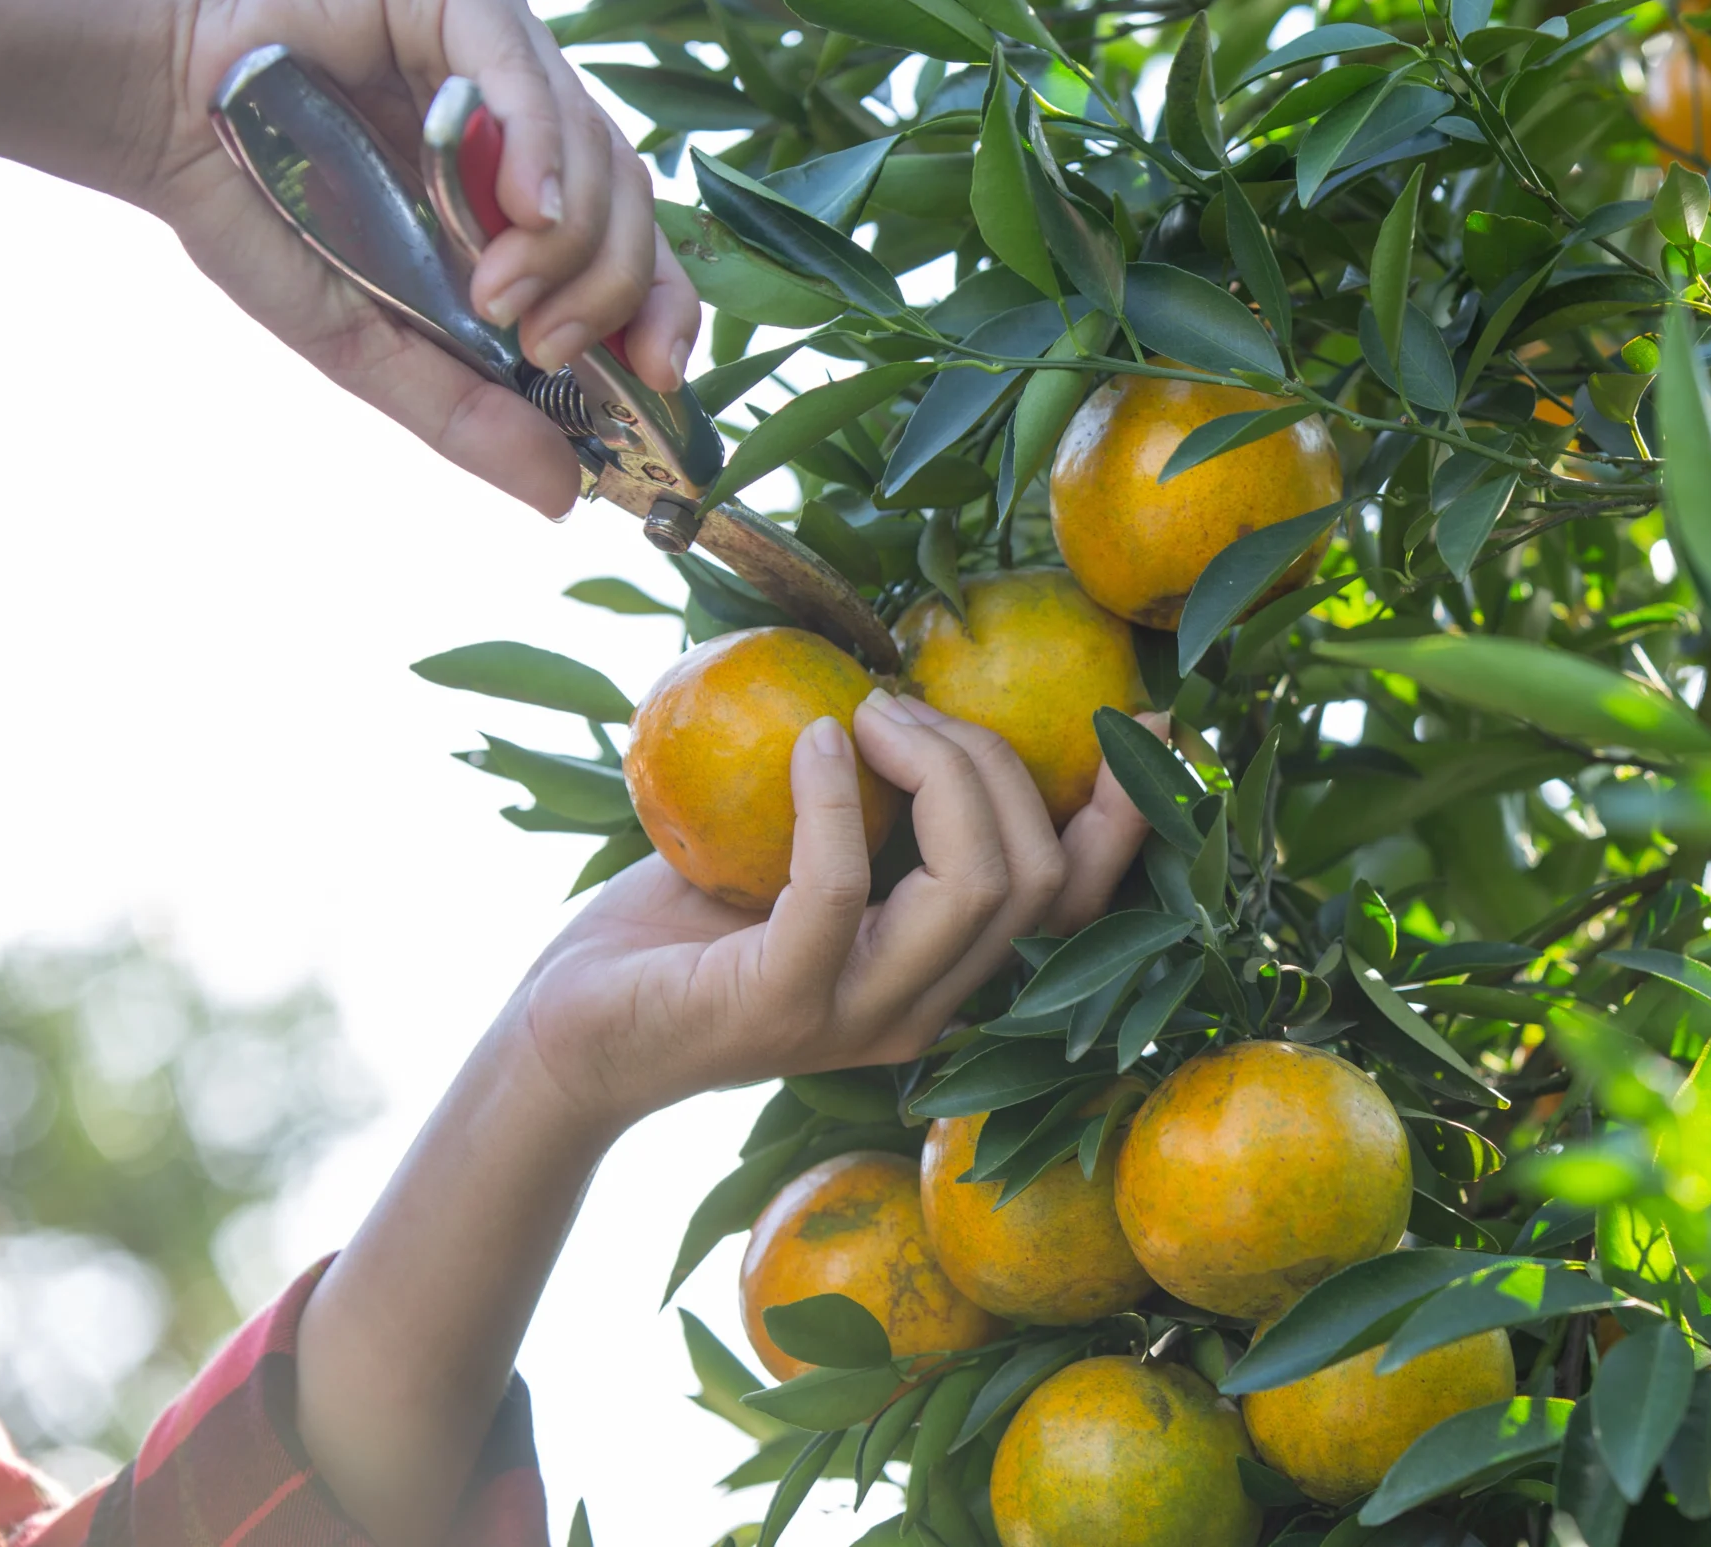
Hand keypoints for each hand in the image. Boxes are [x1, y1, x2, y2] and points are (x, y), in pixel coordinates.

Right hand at [147, 0, 700, 516]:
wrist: (150, 117)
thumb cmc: (266, 219)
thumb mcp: (378, 342)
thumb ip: (470, 412)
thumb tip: (563, 497)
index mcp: (526, 180)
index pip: (638, 242)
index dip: (664, 310)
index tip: (661, 379)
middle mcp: (526, 102)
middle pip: (631, 200)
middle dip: (606, 291)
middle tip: (545, 345)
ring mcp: (497, 38)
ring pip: (594, 146)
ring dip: (565, 243)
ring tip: (497, 297)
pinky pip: (529, 73)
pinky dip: (540, 151)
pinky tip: (524, 212)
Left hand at [516, 694, 1157, 1128]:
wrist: (566, 1033)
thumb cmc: (683, 925)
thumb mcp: (799, 850)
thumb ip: (877, 801)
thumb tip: (922, 678)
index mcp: (948, 972)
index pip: (1080, 904)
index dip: (1128, 816)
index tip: (1143, 722)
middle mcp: (927, 1008)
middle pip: (1041, 878)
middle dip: (996, 761)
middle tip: (903, 704)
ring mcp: (860, 1018)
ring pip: (979, 887)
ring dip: (940, 770)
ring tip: (871, 715)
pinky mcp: (780, 1010)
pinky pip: (841, 891)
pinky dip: (836, 798)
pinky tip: (813, 744)